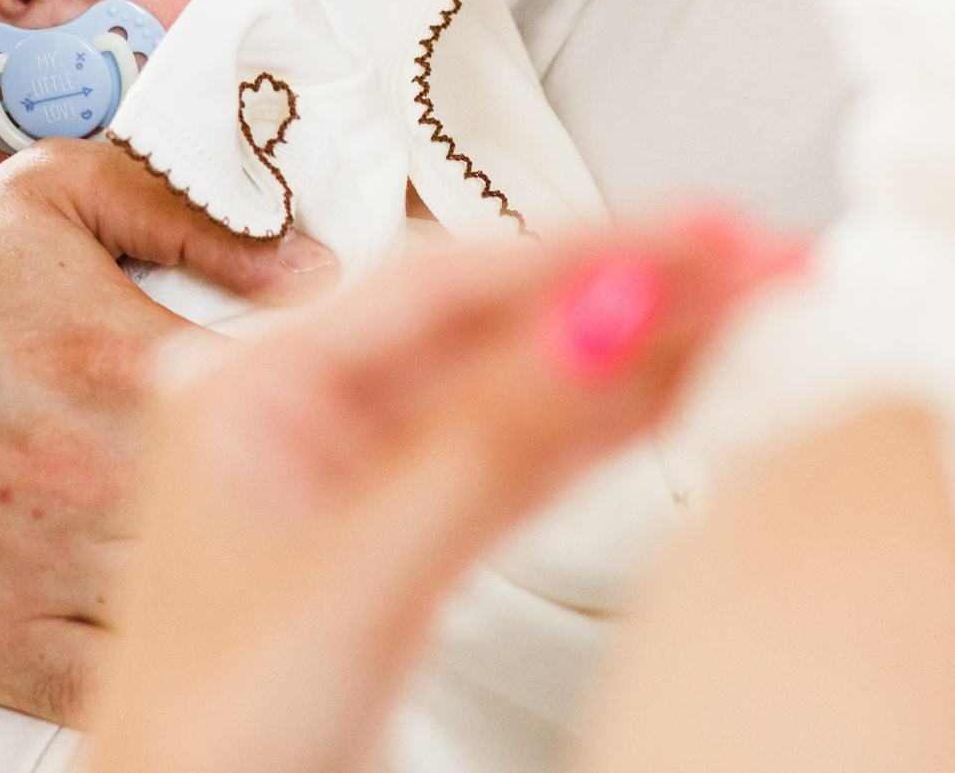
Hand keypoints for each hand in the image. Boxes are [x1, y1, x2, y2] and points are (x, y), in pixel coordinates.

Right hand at [0, 138, 341, 723]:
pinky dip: (152, 663)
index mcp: (119, 358)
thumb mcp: (54, 195)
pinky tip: (175, 628)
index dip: (339, 413)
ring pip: (195, 610)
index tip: (351, 413)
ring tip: (252, 564)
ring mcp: (42, 570)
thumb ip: (192, 215)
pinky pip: (114, 679)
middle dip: (297, 511)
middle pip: (257, 521)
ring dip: (233, 592)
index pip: (288, 402)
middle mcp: (86, 473)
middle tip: (312, 498)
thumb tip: (316, 260)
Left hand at [81, 210, 803, 772]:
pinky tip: (674, 390)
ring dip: (632, 348)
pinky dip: (602, 426)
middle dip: (624, 285)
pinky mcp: (403, 552)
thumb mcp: (361, 574)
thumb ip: (486, 443)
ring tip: (746, 305)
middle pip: (488, 323)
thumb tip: (596, 320)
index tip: (693, 233)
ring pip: (516, 389)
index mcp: (244, 388)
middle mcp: (296, 420)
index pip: (439, 284)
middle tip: (750, 259)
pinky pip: (518, 460)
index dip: (580, 250)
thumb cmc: (204, 738)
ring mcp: (352, 485)